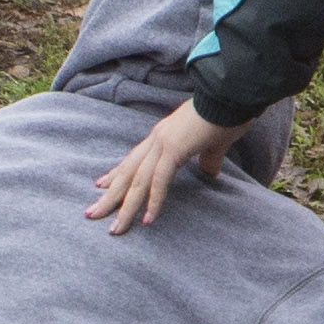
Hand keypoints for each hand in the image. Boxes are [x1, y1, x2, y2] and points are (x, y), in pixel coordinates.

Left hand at [87, 101, 248, 232]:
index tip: (100, 186)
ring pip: (137, 180)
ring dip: (125, 206)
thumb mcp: (213, 143)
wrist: (231, 95)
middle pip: (128, 173)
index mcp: (162, 136)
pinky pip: (159, 180)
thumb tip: (210, 174)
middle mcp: (156, 139)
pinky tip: (147, 219)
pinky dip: (153, 201)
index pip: (133, 159)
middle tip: (91, 214)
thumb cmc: (226, 114)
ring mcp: (163, 144)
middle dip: (109, 196)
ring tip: (115, 229)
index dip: (116, 174)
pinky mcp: (174, 149)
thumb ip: (208, 159)